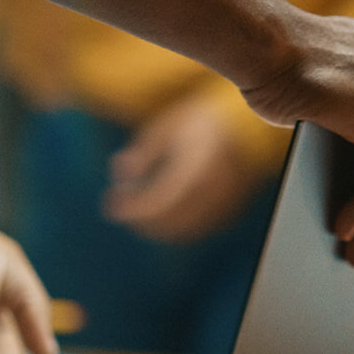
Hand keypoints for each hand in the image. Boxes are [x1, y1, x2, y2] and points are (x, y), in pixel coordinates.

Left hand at [104, 98, 264, 243]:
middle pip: (170, 220)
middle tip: (118, 205)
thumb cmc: (198, 124)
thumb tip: (119, 171)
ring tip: (137, 206)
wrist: (242, 128)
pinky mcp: (227, 212)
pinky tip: (159, 209)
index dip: (134, 207)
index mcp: (199, 161)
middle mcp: (215, 186)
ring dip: (154, 225)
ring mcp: (224, 202)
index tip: (111, 202)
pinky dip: (173, 225)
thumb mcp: (167, 127)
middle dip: (140, 219)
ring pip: (182, 230)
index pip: (161, 199)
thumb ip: (143, 150)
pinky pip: (195, 228)